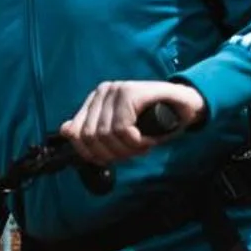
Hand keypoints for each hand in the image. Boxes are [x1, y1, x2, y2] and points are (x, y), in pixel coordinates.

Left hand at [60, 80, 204, 165]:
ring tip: (141, 146)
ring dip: (126, 150)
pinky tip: (147, 140)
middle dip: (111, 154)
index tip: (107, 159)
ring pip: (106, 135)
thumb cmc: (153, 121)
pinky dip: (136, 143)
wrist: (186, 107)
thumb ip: (93, 131)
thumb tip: (65, 130)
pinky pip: (122, 130)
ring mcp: (116, 90)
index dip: (89, 153)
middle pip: (90, 138)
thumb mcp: (120, 131)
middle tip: (131, 153)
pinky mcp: (130, 93)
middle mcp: (102, 92)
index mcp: (95, 100)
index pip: (74, 133)